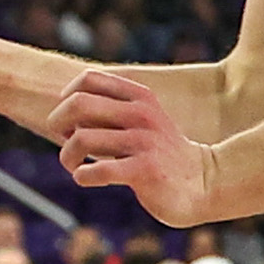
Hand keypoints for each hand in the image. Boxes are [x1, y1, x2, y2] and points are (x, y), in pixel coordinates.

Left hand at [51, 69, 223, 224]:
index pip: (88, 79)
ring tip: (73, 166)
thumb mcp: (144, 120)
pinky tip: (85, 178)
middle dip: (58, 122)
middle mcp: (142, 114)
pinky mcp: (146, 171)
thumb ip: (113, 110)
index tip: (68, 119)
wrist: (205, 183)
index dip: (67, 97)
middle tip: (63, 140)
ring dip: (67, 155)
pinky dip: (83, 175)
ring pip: (82, 138)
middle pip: (78, 104)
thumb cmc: (162, 153)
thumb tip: (65, 110)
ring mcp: (145, 141)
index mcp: (140, 96)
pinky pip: (99, 170)